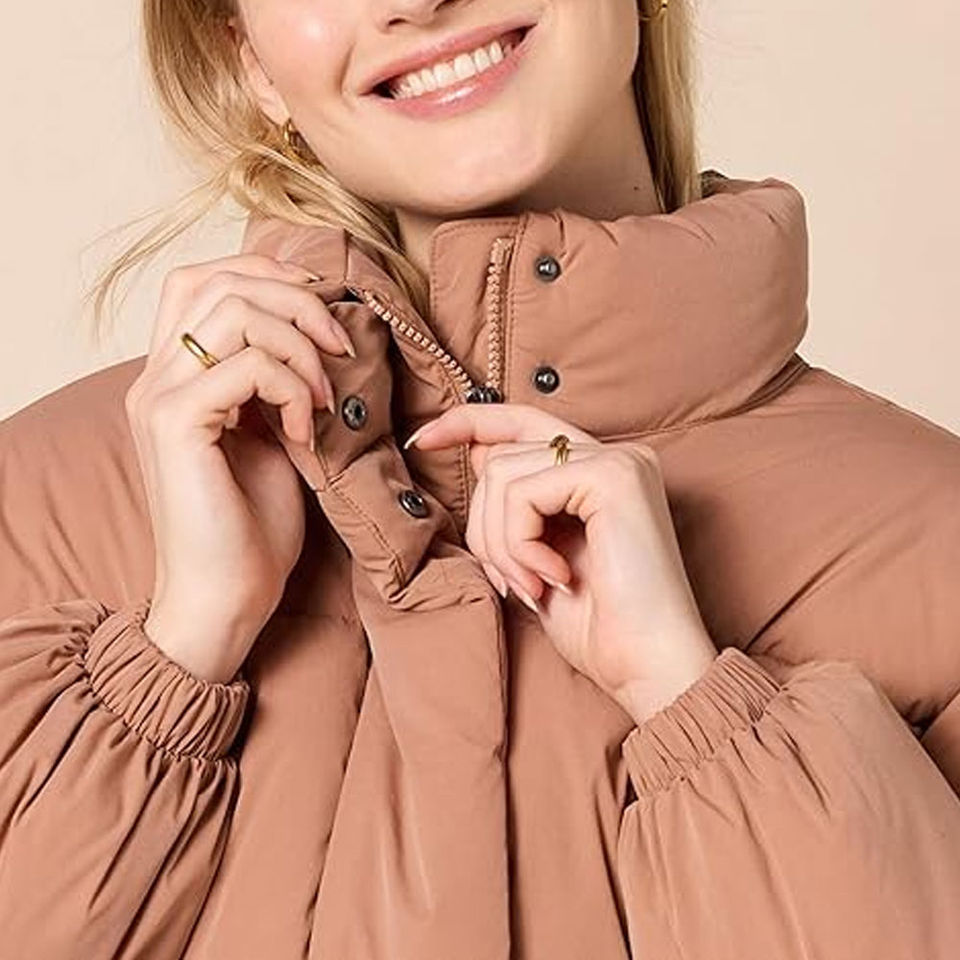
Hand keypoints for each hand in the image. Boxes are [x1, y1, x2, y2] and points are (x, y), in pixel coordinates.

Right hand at [125, 253, 355, 682]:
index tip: (324, 310)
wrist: (228, 595)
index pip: (202, 280)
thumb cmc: (253, 526)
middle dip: (297, 302)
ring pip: (233, 311)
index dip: (267, 275)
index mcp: (174, 376)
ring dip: (299, 345)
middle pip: (219, 281)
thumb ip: (276, 382)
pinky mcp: (174, 425)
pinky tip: (306, 430)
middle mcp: (155, 377)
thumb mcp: (273, 436)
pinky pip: (245, 367)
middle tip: (340, 350)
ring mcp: (158, 398)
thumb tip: (317, 335)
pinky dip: (292, 388)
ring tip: (324, 397)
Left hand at [405, 403, 718, 724]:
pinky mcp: (613, 477)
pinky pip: (523, 493)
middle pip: (502, 454)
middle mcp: (617, 455)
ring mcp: (618, 461)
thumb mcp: (539, 555)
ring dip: (500, 542)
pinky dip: (518, 544)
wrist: (649, 668)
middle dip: (484, 523)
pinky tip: (551, 579)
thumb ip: (518, 503)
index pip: (521, 421)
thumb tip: (480, 452)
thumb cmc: (599, 626)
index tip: (423, 439)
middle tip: (509, 580)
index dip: (467, 422)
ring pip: (504, 474)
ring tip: (530, 585)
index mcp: (602, 471)